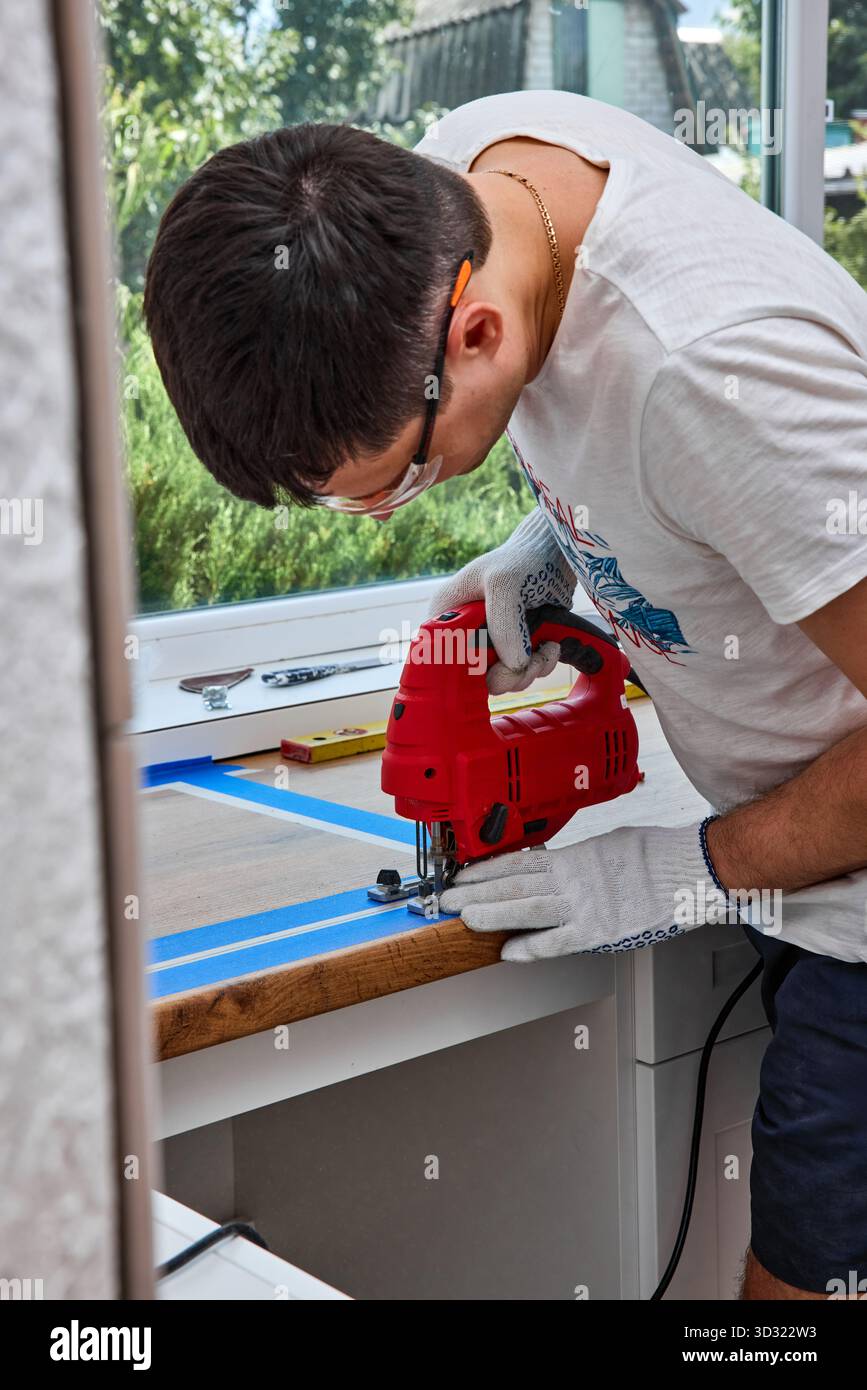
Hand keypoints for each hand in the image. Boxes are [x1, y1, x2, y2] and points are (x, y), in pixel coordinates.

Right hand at [428, 507, 576, 692]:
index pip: (440, 658)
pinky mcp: (517, 647)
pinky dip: (541, 666)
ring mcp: (493, 643)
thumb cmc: (521, 560)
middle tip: (526, 664)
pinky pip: (524, 672)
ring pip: (503, 679)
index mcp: (445, 616)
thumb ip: (503, 625)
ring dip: (528, 673)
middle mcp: (465, 634)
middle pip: (475, 677)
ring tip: (544, 650)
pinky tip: (551, 646)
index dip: (463, 671)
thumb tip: (513, 666)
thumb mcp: (503, 584)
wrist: (556, 554)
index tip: (489, 667)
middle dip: (505, 676)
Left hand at [439, 822, 722, 959]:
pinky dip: (531, 948)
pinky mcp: (598, 931)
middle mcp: (572, 879)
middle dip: (476, 893)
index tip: (462, 876)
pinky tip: (508, 952)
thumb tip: (558, 864)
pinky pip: (557, 942)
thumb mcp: (608, 844)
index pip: (518, 862)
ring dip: (492, 916)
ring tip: (465, 920)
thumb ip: (579, 859)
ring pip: (526, 910)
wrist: (688, 869)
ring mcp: (583, 906)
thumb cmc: (656, 855)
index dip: (485, 871)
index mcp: (573, 857)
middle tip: (447, 899)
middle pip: (513, 886)